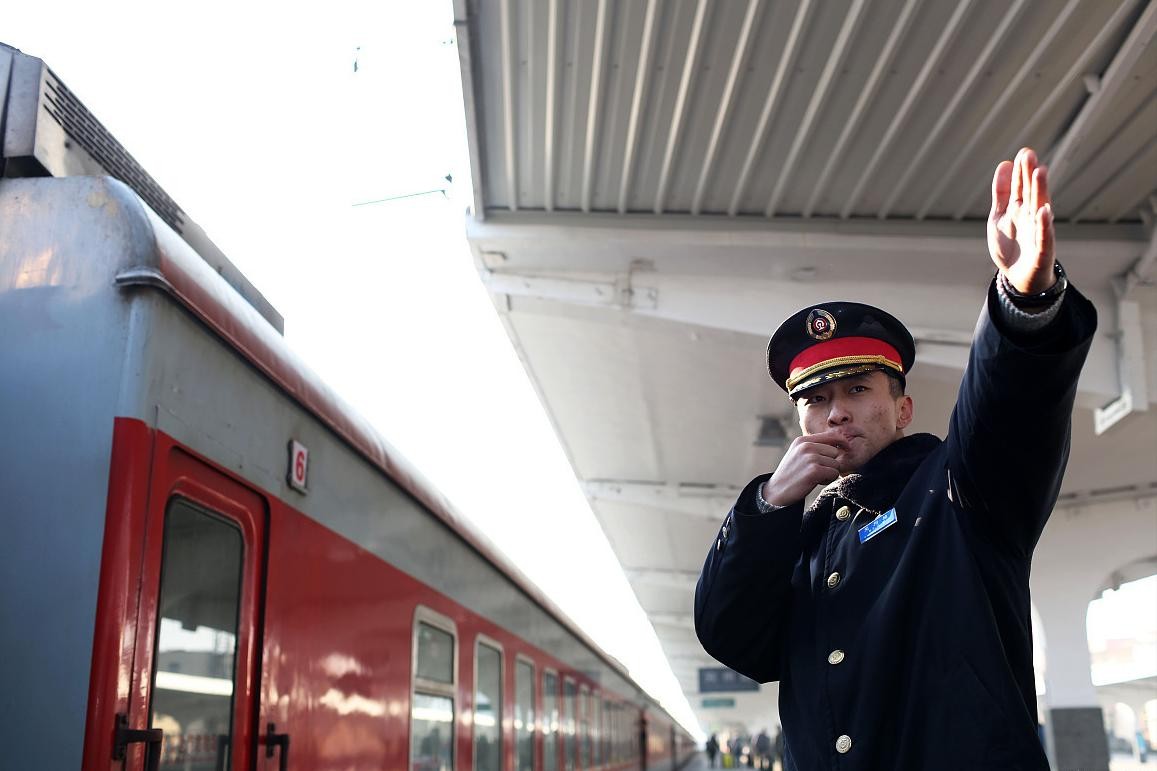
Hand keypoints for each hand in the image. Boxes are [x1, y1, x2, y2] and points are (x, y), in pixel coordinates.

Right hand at [762, 430, 849, 506]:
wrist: (777, 491)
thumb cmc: (791, 474)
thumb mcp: (798, 454)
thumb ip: (814, 447)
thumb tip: (838, 444)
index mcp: (802, 440)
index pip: (831, 435)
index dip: (841, 442)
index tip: (846, 448)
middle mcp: (806, 446)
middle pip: (835, 452)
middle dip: (830, 463)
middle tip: (817, 471)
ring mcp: (810, 457)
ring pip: (836, 464)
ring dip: (829, 473)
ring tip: (815, 477)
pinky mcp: (814, 470)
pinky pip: (834, 473)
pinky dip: (828, 480)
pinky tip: (815, 481)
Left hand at [988, 147, 1055, 293]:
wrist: (1018, 278)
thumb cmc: (1011, 245)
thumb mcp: (999, 216)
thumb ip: (1002, 192)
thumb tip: (1005, 163)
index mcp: (1020, 209)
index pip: (1021, 186)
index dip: (1021, 171)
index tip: (1023, 152)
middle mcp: (1031, 217)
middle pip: (1031, 193)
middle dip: (1030, 175)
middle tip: (1029, 155)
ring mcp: (1038, 232)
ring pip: (1039, 208)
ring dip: (1040, 191)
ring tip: (1039, 172)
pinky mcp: (1043, 250)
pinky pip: (1044, 236)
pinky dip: (1044, 225)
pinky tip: (1043, 211)